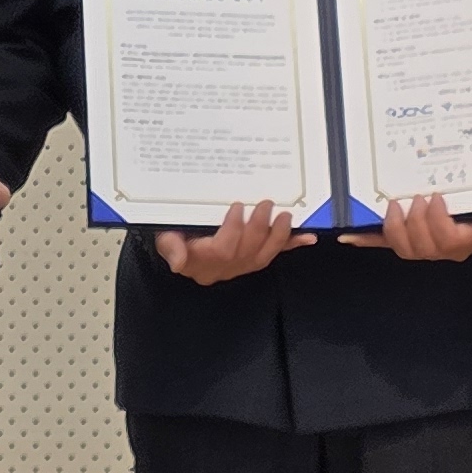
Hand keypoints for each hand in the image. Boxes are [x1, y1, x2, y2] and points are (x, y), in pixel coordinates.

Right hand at [155, 201, 316, 285]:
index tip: (237, 207)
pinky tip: (307, 237)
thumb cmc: (172, 235)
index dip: (233, 230)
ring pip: (263, 256)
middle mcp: (223, 268)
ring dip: (278, 236)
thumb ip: (170, 247)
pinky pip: (273, 254)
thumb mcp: (164, 236)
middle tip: (265, 204)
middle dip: (259, 228)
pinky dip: (291, 245)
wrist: (179, 243)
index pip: (222, 250)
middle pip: (246, 253)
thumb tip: (177, 262)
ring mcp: (240, 266)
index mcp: (201, 262)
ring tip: (286, 216)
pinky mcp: (252, 260)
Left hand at [342, 191, 471, 261]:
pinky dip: (366, 240)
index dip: (437, 220)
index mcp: (463, 242)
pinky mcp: (405, 239)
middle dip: (415, 222)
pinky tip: (348, 236)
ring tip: (393, 206)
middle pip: (422, 247)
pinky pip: (384, 243)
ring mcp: (421, 246)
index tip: (436, 196)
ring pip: (403, 248)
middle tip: (416, 197)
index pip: (447, 239)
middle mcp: (441, 249)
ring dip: (395, 228)